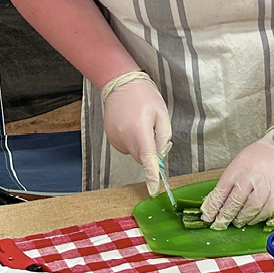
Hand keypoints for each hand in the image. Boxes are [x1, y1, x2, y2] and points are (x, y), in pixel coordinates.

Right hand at [101, 75, 171, 194]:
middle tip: (153, 131)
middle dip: (149, 151)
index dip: (151, 175)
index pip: (147, 159)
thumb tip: (160, 156)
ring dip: (140, 144)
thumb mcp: (161, 114)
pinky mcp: (110, 137)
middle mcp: (125, 137)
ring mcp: (115, 138)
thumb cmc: (143, 96)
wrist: (120, 83)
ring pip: (133, 152)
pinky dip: (131, 141)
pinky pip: (125, 147)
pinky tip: (131, 124)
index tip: (153, 189)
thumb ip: (163, 137)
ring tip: (139, 123)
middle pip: (141, 157)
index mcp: (140, 131)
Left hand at [201, 136, 273, 228]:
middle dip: (225, 217)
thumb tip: (215, 202)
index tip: (207, 217)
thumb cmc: (259, 156)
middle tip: (219, 225)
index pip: (221, 192)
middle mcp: (250, 177)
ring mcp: (265, 185)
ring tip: (236, 222)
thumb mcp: (239, 163)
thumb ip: (228, 182)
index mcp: (237, 169)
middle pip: (234, 202)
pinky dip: (257, 218)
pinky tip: (252, 219)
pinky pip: (266, 211)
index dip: (212, 207)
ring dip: (241, 218)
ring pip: (250, 208)